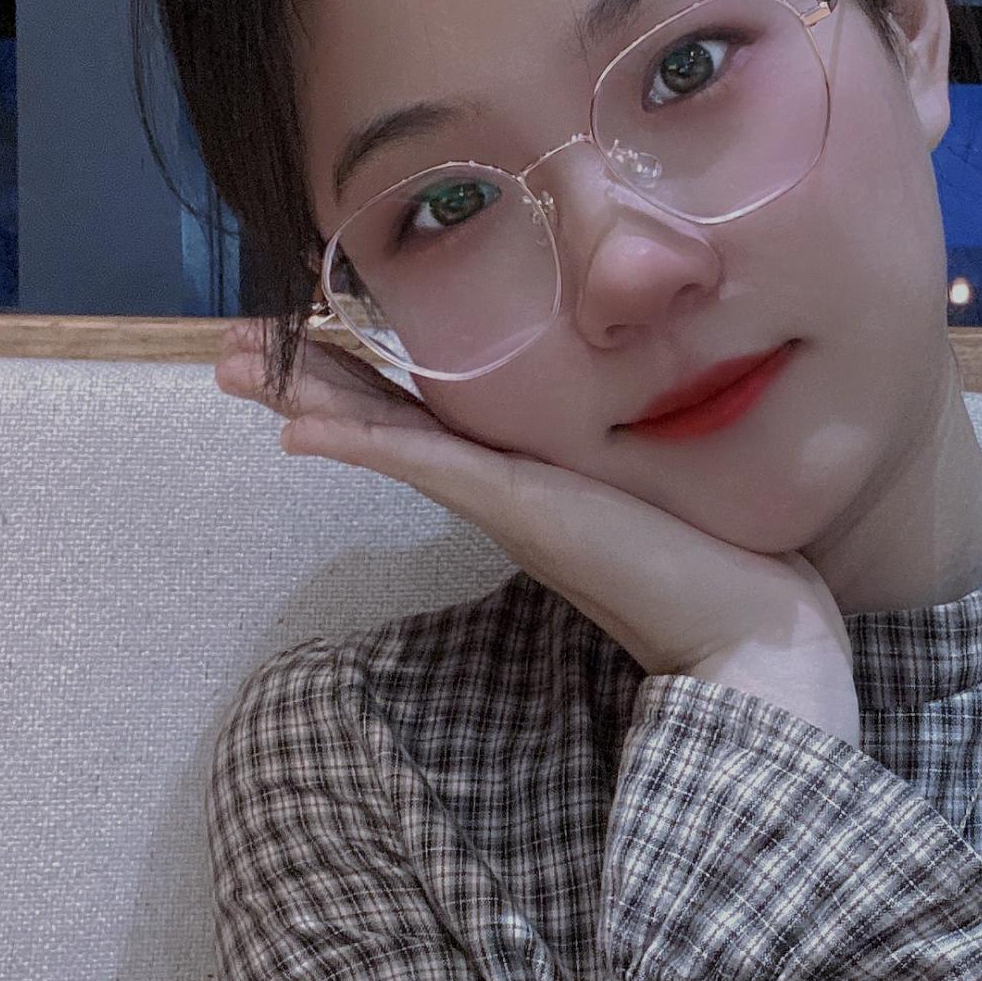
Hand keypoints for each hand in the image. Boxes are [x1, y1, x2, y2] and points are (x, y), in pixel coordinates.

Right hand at [212, 321, 861, 745]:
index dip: (357, 381)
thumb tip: (639, 415)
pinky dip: (365, 438)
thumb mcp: (658, 485)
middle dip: (306, 384)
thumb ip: (628, 458)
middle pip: (384, 424)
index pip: (424, 418)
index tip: (297, 346)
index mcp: (526, 482)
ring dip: (309, 399)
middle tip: (225, 353)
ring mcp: (506, 502)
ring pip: (389, 437)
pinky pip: (428, 462)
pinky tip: (302, 422)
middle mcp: (502, 491)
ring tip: (233, 367)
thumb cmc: (725, 561)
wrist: (756, 633)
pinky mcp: (524, 509)